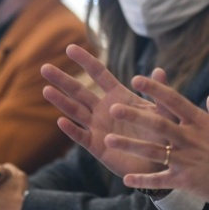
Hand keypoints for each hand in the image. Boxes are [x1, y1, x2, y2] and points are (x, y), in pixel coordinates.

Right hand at [41, 44, 169, 177]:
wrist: (161, 162)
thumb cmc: (163, 133)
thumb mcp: (164, 111)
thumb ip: (160, 92)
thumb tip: (159, 70)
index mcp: (119, 96)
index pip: (99, 74)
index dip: (85, 61)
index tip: (70, 47)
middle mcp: (104, 109)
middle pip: (79, 91)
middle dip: (63, 79)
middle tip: (45, 67)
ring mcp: (98, 127)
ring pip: (75, 111)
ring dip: (61, 101)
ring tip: (46, 89)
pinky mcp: (97, 146)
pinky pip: (81, 136)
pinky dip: (72, 129)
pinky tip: (61, 121)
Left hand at [105, 76, 208, 209]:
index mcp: (201, 122)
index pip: (173, 100)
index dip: (155, 89)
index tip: (137, 78)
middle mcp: (191, 138)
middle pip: (157, 124)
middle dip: (134, 115)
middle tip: (113, 108)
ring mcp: (187, 160)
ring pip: (153, 151)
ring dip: (130, 145)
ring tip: (108, 140)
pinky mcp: (186, 180)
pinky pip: (160, 180)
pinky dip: (143, 181)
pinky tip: (126, 180)